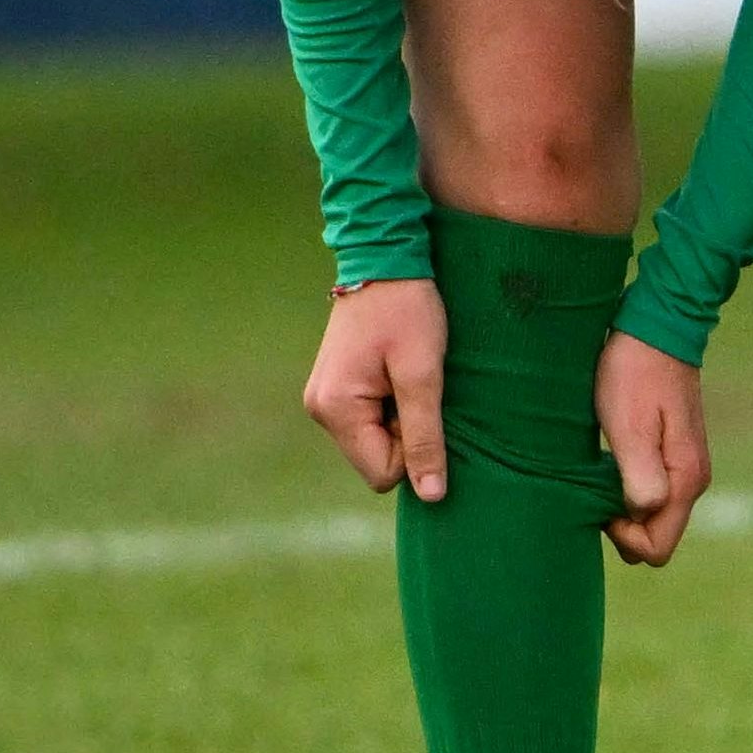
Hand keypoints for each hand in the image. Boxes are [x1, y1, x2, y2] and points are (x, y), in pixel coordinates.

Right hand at [303, 278, 449, 500]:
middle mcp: (320, 409)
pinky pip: (368, 420)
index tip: (421, 400)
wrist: (386, 257)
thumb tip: (431, 496)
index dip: (413, 448)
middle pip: (375, 460)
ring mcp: (324, 398)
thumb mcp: (423, 374)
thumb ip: (425, 437)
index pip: (382, 473)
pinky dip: (390, 404)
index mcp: (336, 409)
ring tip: (406, 373)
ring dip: (399, 417)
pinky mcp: (335, 387)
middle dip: (404, 433)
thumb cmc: (408, 310)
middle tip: (416, 384)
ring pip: (373, 441)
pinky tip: (397, 371)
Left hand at [594, 333, 712, 566]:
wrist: (656, 327)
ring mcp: (687, 466)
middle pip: (657, 535)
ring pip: (654, 514)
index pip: (658, 549)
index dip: (623, 537)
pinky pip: (653, 491)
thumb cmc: (634, 373)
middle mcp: (694, 479)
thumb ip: (640, 479)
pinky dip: (627, 486)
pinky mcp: (676, 453)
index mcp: (686, 479)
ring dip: (623, 504)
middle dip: (622, 525)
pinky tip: (609, 460)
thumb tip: (642, 515)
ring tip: (599, 469)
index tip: (599, 501)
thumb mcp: (629, 427)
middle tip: (594, 484)